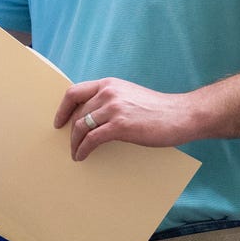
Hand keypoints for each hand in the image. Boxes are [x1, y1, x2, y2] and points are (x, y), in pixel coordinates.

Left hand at [53, 78, 195, 159]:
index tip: (59, 121)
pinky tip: (82, 156)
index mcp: (109, 84)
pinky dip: (83, 149)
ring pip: (81, 127)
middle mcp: (108, 93)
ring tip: (75, 153)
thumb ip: (111, 100)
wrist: (181, 115)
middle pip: (77, 113)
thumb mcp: (129, 95)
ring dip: (75, 143)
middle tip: (71, 144)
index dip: (63, 108)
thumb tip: (91, 116)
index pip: (74, 92)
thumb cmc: (158, 109)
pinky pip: (92, 139)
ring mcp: (113, 108)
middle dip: (71, 131)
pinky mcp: (120, 126)